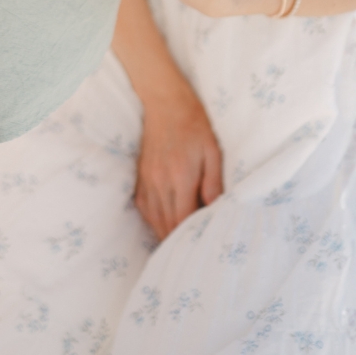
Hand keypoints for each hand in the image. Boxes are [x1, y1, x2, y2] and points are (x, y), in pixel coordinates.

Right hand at [135, 91, 224, 241]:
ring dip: (165, 234)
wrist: (166, 104)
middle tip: (192, 250)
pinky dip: (155, 221)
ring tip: (179, 243)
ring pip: (154, 220)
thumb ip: (214, 181)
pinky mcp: (140, 178)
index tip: (202, 244)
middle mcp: (160, 183)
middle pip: (167, 225)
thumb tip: (215, 208)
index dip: (191, 236)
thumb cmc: (195, 125)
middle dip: (179, 240)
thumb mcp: (213, 151)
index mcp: (180, 177)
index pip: (183, 219)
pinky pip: (145, 209)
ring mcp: (147, 181)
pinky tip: (165, 224)